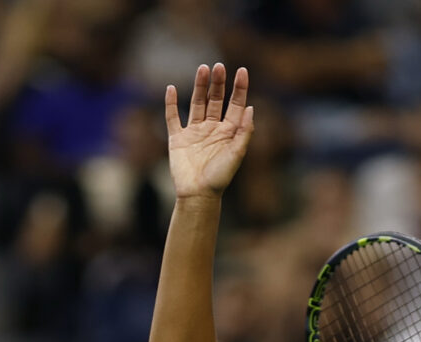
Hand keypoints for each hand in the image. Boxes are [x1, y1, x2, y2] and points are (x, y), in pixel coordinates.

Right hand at [164, 64, 254, 200]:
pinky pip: (173, 118)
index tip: (241, 70)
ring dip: (199, 86)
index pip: (235, 103)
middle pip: (215, 99)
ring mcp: (194, 132)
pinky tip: (170, 89)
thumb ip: (244, 131)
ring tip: (202, 69)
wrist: (198, 195)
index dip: (239, 87)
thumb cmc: (220, 178)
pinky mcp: (177, 139)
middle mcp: (212, 128)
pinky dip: (170, 104)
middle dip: (218, 83)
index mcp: (228, 131)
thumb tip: (250, 107)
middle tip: (218, 66)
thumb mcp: (237, 153)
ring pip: (197, 103)